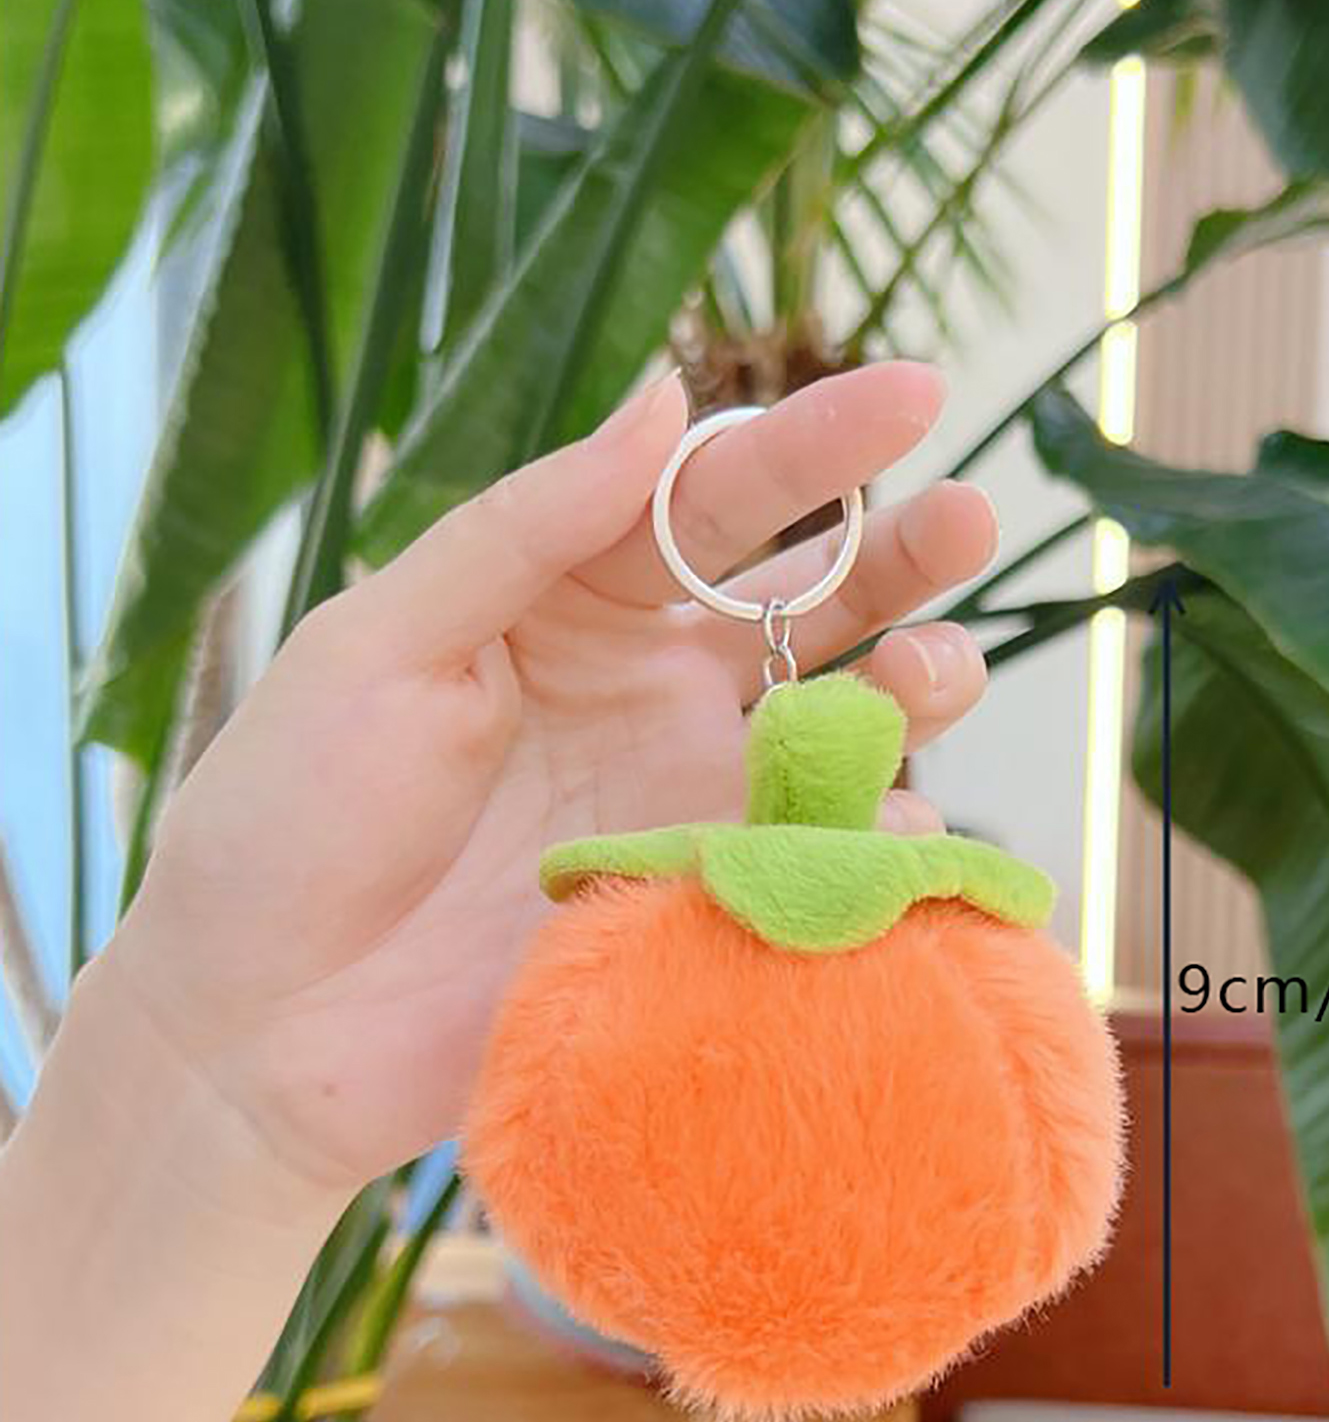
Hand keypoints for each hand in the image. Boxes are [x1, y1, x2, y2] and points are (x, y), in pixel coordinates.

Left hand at [105, 363, 996, 1195]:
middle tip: (971, 519)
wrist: (265, 1027)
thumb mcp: (386, 638)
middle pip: (807, 602)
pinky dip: (880, 839)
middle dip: (899, 555)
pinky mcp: (705, 906)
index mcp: (567, 602)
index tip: (914, 393)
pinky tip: (893, 829)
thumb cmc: (292, 813)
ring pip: (843, 724)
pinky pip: (822, 857)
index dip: (811, 444)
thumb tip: (660, 396)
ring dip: (912, 687)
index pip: (710, 502)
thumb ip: (528, 524)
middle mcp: (648, 690)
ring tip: (933, 673)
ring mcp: (686, 801)